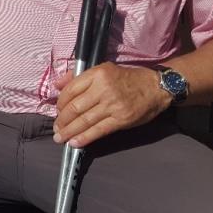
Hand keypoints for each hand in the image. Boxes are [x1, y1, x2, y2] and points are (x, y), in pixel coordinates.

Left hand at [52, 62, 171, 147]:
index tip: (57, 111)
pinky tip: (75, 143)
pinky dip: (85, 138)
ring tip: (60, 138)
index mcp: (97, 74)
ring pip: (84, 120)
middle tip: (56, 129)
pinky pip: (98, 130)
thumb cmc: (128, 78)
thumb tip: (57, 84)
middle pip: (75, 107)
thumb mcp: (104, 69)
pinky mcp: (121, 120)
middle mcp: (103, 89)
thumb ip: (79, 76)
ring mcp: (112, 105)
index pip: (71, 90)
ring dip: (69, 131)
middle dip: (62, 121)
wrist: (156, 87)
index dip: (60, 103)